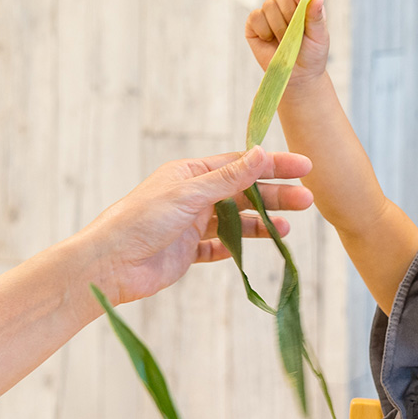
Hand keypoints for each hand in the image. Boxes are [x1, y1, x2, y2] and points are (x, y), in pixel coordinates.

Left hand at [80, 146, 313, 305]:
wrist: (109, 265)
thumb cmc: (140, 220)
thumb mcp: (189, 194)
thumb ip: (228, 178)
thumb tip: (261, 153)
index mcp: (190, 173)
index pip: (239, 164)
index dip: (272, 165)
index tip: (303, 168)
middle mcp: (191, 196)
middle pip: (242, 192)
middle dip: (274, 196)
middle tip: (307, 200)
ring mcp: (190, 225)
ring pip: (235, 221)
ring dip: (262, 223)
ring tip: (289, 228)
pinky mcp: (187, 253)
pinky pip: (219, 247)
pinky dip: (239, 246)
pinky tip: (262, 245)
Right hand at [245, 0, 328, 81]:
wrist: (298, 77)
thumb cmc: (312, 54)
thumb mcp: (320, 37)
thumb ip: (317, 17)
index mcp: (303, 2)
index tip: (302, 2)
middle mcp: (285, 5)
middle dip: (289, 12)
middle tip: (295, 31)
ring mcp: (268, 14)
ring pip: (268, 6)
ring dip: (278, 26)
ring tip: (285, 40)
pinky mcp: (254, 25)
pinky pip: (255, 17)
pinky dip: (263, 30)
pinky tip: (270, 40)